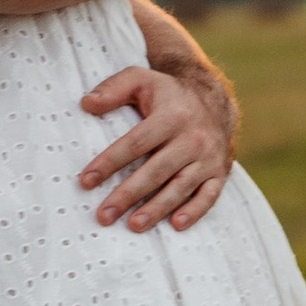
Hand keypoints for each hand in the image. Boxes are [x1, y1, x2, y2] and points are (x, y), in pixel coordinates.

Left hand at [77, 60, 236, 232]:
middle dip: (128, 195)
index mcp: (171, 116)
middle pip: (156, 171)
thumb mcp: (142, 80)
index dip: (110, 163)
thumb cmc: (169, 95)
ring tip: (133, 225)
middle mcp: (192, 138)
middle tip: (104, 215)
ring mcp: (207, 157)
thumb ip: (113, 89)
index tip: (86, 181)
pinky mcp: (219, 172)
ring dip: (157, 208)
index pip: (136, 143)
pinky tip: (176, 224)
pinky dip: (195, 211)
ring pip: (180, 187)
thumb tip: (87, 104)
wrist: (215, 101)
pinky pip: (209, 195)